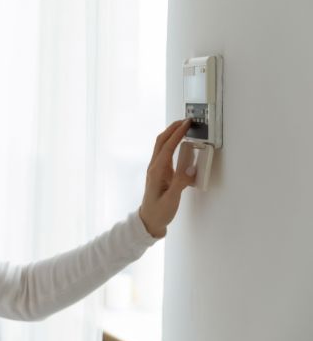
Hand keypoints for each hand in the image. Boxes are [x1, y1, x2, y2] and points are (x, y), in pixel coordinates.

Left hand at [138, 119, 196, 238]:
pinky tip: (180, 143)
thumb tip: (191, 168)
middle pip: (161, 141)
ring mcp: (156, 169)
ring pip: (162, 145)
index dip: (177, 134)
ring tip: (184, 126)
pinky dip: (172, 143)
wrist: (149, 220)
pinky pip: (165, 153)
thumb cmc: (159, 211)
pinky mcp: (159, 172)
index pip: (167, 147)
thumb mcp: (171, 199)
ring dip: (172, 134)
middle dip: (172, 128)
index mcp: (156, 171)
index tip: (186, 124)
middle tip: (186, 120)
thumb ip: (180, 183)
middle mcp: (154, 167)